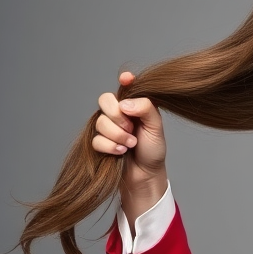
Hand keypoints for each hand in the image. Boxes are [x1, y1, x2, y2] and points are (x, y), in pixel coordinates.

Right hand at [92, 71, 167, 218]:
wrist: (146, 174)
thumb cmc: (153, 149)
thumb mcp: (156, 127)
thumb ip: (145, 109)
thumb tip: (125, 104)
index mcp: (135, 105)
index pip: (126, 87)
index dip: (125, 80)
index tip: (126, 79)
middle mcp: (120, 113)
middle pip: (105, 100)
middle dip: (116, 115)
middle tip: (130, 127)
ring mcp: (109, 127)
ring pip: (100, 122)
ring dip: (117, 135)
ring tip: (131, 144)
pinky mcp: (100, 142)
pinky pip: (96, 139)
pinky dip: (110, 146)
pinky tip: (121, 152)